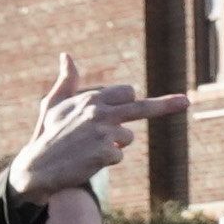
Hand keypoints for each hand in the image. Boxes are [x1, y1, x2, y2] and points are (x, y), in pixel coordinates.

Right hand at [11, 52, 182, 200]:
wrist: (37, 167)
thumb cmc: (47, 135)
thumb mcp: (53, 104)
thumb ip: (66, 81)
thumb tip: (67, 56)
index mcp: (90, 99)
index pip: (126, 92)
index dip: (132, 100)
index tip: (169, 97)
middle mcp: (98, 111)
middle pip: (141, 107)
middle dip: (166, 105)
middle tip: (186, 101)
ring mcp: (103, 132)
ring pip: (127, 138)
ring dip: (114, 146)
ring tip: (88, 149)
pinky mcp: (105, 153)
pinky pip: (118, 156)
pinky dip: (107, 161)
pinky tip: (88, 160)